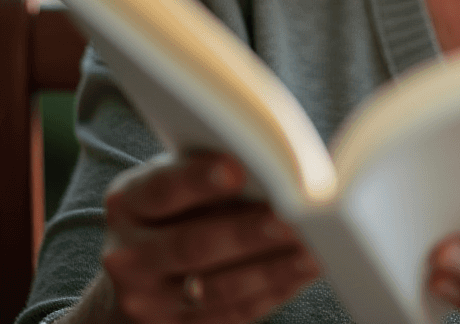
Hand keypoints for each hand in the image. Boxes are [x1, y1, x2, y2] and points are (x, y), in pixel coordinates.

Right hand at [81, 152, 317, 323]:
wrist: (138, 271)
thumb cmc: (178, 205)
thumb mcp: (177, 176)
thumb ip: (211, 171)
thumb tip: (272, 166)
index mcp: (128, 203)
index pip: (163, 189)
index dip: (199, 180)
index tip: (238, 169)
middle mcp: (130, 256)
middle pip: (193, 245)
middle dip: (248, 232)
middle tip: (293, 217)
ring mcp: (149, 302)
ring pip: (218, 287)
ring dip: (273, 267)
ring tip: (314, 247)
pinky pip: (234, 312)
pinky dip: (275, 289)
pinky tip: (306, 269)